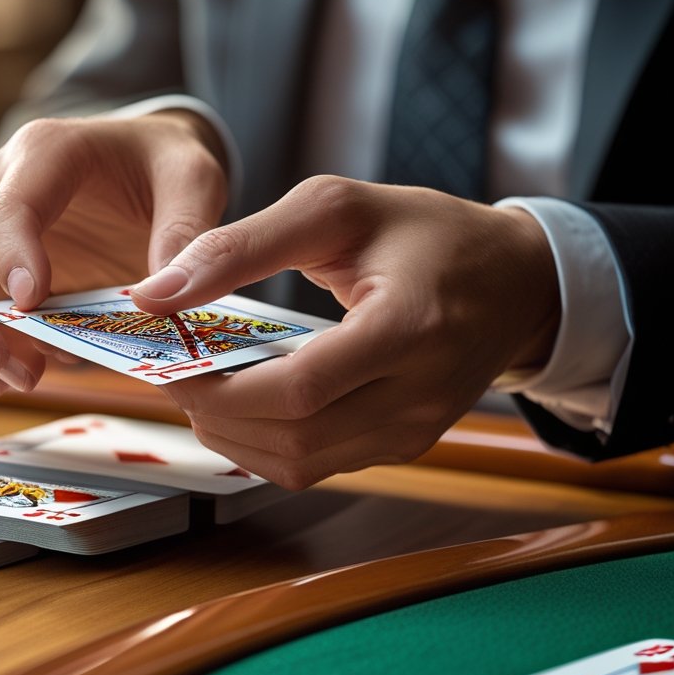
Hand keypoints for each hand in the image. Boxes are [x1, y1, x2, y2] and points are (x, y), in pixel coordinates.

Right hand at [0, 111, 226, 396]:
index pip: (4, 206)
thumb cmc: (161, 165)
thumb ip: (187, 232)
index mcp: (46, 151)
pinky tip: (13, 372)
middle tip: (10, 369)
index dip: (10, 257)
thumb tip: (161, 299)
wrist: (140, 160)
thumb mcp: (195, 178)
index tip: (31, 305)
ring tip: (16, 380)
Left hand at [130, 176, 559, 489]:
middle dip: (215, 413)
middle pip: (293, 438)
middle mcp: (420, 393)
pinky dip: (266, 443)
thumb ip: (240, 246)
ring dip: (234, 434)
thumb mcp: (335, 208)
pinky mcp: (406, 447)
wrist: (518, 282)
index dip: (219, 387)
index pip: (299, 389)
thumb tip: (155, 293)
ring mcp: (416, 431)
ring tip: (202, 385)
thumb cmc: (428, 233)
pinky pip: (319, 466)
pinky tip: (244, 403)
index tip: (167, 360)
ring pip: (299, 465)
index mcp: (410, 326)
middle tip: (173, 372)